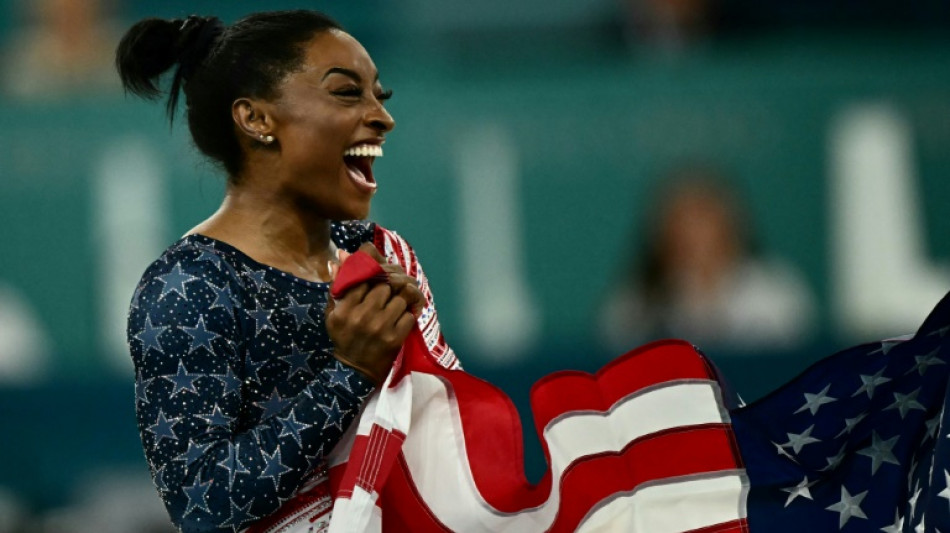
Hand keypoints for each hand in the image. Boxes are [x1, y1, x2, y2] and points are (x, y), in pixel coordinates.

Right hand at [325, 243, 423, 383]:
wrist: (354, 371)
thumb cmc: (343, 337)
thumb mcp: (333, 313)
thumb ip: (337, 285)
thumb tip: (340, 256)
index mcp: (345, 309)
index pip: (363, 278)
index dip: (373, 271)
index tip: (377, 273)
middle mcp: (363, 317)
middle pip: (385, 285)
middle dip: (389, 284)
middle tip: (390, 287)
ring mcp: (381, 328)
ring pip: (400, 298)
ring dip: (400, 298)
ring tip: (396, 301)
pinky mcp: (395, 339)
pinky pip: (409, 315)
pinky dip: (407, 314)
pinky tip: (400, 317)